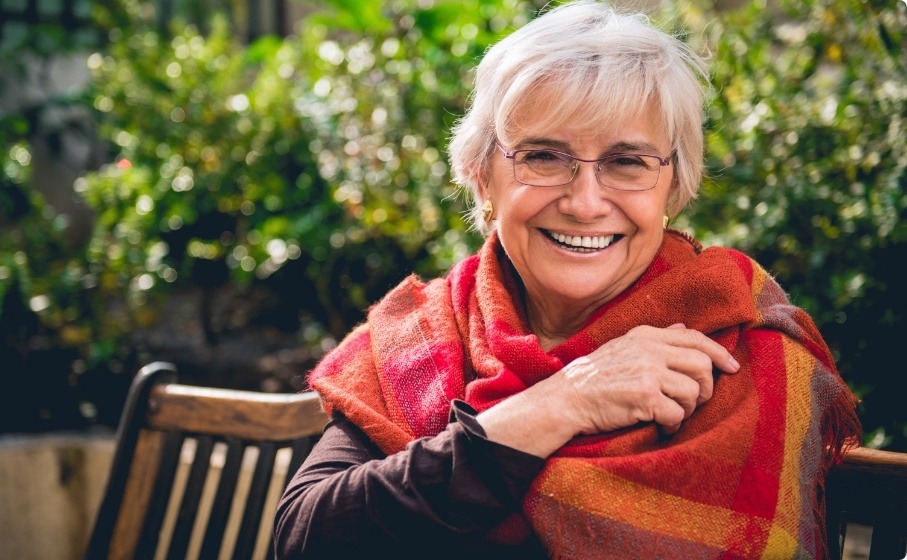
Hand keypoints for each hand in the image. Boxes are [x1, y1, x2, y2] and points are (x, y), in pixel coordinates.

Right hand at [557, 323, 739, 436]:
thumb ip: (655, 339)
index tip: (732, 368)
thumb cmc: (592, 379)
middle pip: (702, 365)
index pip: (695, 338)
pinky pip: (677, 414)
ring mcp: (647, 371)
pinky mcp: (645, 396)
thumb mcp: (622, 348)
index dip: (719, 353)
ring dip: (687, 410)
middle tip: (692, 403)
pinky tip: (660, 426)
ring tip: (670, 415)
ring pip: (693, 392)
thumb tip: (683, 328)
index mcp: (644, 335)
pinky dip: (673, 425)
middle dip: (704, 389)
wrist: (564, 400)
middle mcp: (648, 349)